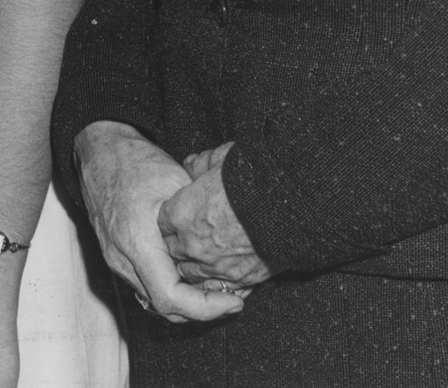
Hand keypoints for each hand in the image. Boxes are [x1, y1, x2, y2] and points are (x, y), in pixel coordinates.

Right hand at [74, 121, 246, 324]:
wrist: (100, 151)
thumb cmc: (135, 162)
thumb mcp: (176, 182)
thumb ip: (196, 218)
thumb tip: (229, 240)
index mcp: (136, 242)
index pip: (171, 298)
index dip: (207, 308)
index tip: (233, 301)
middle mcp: (121, 258)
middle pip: (164, 308)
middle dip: (202, 310)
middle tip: (232, 299)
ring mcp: (116, 260)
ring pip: (154, 300)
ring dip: (187, 302)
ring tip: (217, 289)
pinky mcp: (117, 257)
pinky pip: (146, 285)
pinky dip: (171, 289)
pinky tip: (192, 276)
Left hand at [158, 143, 271, 290]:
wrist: (286, 201)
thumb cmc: (250, 176)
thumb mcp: (219, 158)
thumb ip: (200, 164)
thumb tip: (192, 164)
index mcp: (181, 213)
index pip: (161, 223)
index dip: (171, 219)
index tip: (180, 215)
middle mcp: (192, 243)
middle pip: (173, 251)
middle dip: (179, 244)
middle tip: (191, 237)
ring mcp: (215, 265)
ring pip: (191, 274)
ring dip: (195, 266)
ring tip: (204, 258)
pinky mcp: (240, 279)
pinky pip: (220, 289)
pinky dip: (219, 284)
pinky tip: (223, 276)